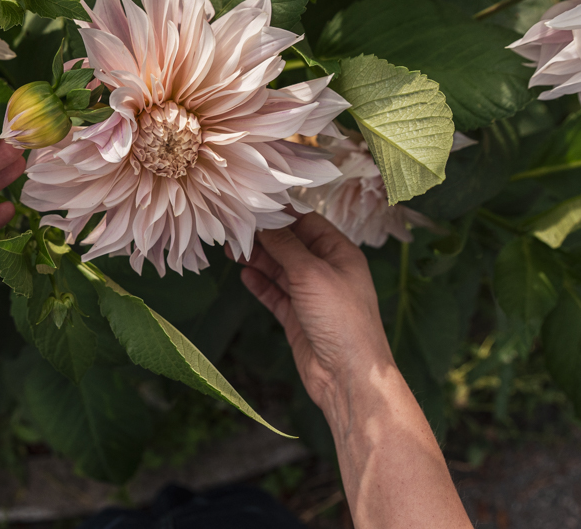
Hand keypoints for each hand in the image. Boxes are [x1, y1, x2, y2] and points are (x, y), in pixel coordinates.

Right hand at [231, 213, 393, 416]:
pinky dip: (260, 284)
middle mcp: (327, 271)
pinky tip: (245, 275)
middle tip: (233, 227)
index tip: (253, 203)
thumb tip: (264, 221)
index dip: (281, 212)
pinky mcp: (298, 318)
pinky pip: (275, 294)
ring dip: (257, 259)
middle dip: (263, 236)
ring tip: (231, 250)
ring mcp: (311, 296)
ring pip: (279, 269)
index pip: (307, 222)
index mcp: (340, 253)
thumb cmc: (342, 320)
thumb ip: (285, 245)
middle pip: (290, 245)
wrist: (348, 376)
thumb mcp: (312, 273)